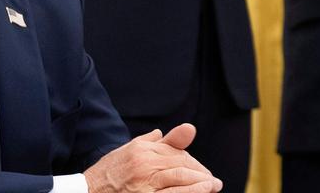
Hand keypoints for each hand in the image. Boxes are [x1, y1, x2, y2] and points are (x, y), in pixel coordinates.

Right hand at [84, 124, 222, 192]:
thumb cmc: (106, 175)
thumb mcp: (126, 153)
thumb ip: (147, 142)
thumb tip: (161, 133)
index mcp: (141, 149)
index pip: (175, 152)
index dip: (192, 162)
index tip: (201, 171)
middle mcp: (143, 163)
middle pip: (180, 163)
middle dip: (200, 172)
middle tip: (213, 181)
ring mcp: (143, 183)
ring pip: (179, 176)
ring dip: (201, 182)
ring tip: (213, 186)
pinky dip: (189, 192)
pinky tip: (202, 191)